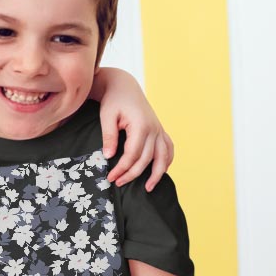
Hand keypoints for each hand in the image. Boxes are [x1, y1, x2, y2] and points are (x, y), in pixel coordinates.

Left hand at [94, 69, 173, 189]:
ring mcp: (159, 129)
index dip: (122, 168)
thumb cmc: (113, 100)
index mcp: (141, 125)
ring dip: (157, 173)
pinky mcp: (159, 129)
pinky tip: (161, 171)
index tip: (110, 177)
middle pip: (146, 159)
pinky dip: (167, 161)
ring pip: (163, 156)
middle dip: (132, 174)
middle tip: (118, 183)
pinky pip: (168, 148)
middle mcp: (154, 129)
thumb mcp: (106, 116)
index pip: (132, 154)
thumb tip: (109, 156)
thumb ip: (109, 136)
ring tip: (149, 189)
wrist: (124, 86)